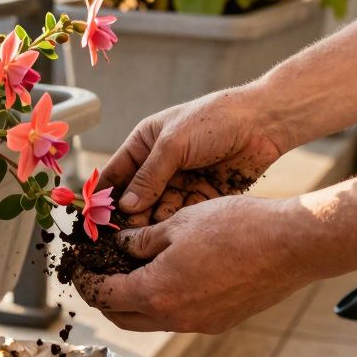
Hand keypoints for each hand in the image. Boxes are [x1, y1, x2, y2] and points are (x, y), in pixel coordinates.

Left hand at [73, 195, 316, 333]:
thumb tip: (118, 245)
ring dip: (135, 300)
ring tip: (132, 270)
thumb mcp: (177, 224)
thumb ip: (140, 240)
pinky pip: (179, 316)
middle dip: (105, 296)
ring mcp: (199, 324)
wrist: (290, 246)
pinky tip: (170, 275)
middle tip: (98, 272)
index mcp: (155, 293)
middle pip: (122, 316)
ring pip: (151, 319)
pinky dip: (164, 301)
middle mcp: (174, 318)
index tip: (78, 267)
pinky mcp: (220, 321)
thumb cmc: (235, 227)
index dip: (85, 281)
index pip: (104, 295)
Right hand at [101, 87, 289, 224]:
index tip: (94, 221)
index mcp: (145, 145)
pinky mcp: (203, 195)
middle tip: (125, 236)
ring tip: (150, 236)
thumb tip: (124, 207)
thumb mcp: (174, 144)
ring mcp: (181, 181)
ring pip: (159, 210)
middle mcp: (160, 165)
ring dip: (155, 222)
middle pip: (137, 198)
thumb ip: (149, 177)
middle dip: (131, 216)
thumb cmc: (213, 120)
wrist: (263, 123)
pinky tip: (176, 231)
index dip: (103, 197)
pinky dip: (180, 222)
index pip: (115, 175)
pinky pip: (185, 214)